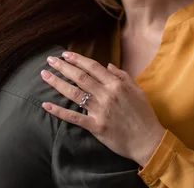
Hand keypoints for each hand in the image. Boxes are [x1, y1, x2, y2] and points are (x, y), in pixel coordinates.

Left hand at [40, 52, 165, 165]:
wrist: (148, 140)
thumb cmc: (144, 115)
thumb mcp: (137, 90)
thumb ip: (123, 76)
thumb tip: (107, 65)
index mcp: (117, 84)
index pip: (93, 67)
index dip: (77, 59)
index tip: (65, 54)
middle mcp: (107, 95)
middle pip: (80, 77)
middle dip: (63, 67)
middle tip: (49, 60)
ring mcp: (100, 110)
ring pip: (74, 93)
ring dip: (57, 83)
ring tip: (45, 75)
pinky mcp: (95, 126)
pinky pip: (74, 117)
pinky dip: (59, 111)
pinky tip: (46, 105)